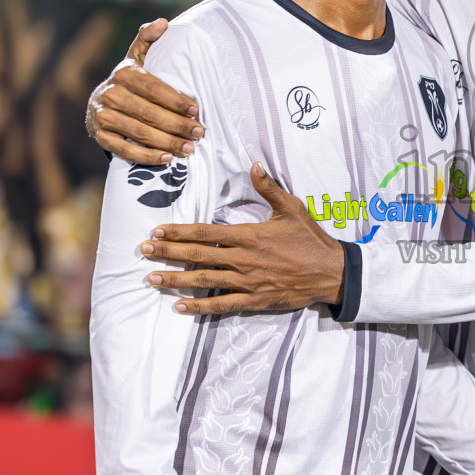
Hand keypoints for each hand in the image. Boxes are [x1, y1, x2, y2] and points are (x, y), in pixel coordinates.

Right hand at [88, 19, 202, 163]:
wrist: (99, 102)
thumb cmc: (130, 79)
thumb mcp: (137, 56)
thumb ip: (149, 39)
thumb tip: (163, 22)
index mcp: (124, 73)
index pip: (154, 89)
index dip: (176, 101)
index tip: (196, 110)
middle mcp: (110, 94)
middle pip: (149, 113)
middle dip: (177, 125)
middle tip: (199, 133)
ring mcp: (103, 117)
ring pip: (139, 133)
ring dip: (167, 143)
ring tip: (189, 148)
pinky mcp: (100, 136)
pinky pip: (125, 150)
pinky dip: (147, 156)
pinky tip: (167, 159)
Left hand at [143, 163, 343, 313]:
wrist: (331, 272)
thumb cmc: (311, 239)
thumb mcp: (293, 209)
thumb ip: (269, 188)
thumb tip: (254, 166)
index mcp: (249, 235)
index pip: (205, 232)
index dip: (179, 231)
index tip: (157, 230)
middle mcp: (243, 259)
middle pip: (197, 255)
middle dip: (168, 253)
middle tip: (144, 251)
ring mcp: (247, 282)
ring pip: (203, 281)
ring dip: (175, 279)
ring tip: (152, 278)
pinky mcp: (254, 300)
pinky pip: (221, 305)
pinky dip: (199, 308)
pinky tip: (180, 307)